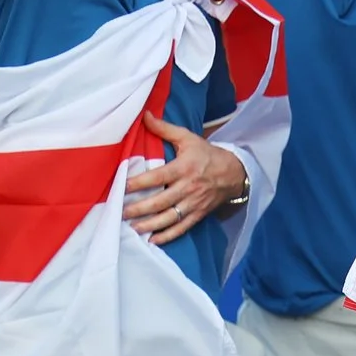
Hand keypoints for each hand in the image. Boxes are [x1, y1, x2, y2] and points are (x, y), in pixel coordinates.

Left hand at [122, 112, 248, 243]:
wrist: (234, 172)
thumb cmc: (206, 154)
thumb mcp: (188, 138)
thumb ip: (165, 129)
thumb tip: (145, 115)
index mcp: (184, 167)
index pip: (158, 177)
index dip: (139, 183)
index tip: (122, 187)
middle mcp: (188, 187)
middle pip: (161, 201)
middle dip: (139, 208)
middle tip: (121, 212)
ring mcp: (194, 203)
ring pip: (170, 217)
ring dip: (150, 225)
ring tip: (132, 227)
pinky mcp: (198, 214)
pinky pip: (182, 228)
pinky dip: (167, 236)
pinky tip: (152, 240)